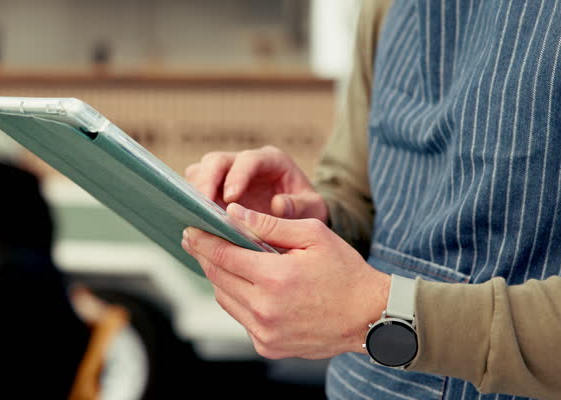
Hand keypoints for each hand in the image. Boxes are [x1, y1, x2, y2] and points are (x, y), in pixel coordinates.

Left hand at [181, 203, 388, 359]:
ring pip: (225, 299)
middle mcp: (265, 309)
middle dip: (206, 257)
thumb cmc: (345, 272)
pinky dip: (239, 300)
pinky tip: (247, 285)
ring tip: (222, 260)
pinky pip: (241, 318)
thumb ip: (270, 224)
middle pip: (218, 278)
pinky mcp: (268, 346)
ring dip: (220, 278)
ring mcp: (265, 332)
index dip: (203, 241)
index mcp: (275, 278)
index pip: (223, 255)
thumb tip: (234, 213)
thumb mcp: (313, 235)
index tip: (190, 229)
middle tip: (196, 240)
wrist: (370, 317)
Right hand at [184, 146, 328, 221]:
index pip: (248, 160)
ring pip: (200, 172)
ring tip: (195, 216)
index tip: (231, 196)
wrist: (299, 215)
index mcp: (270, 160)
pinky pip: (196, 191)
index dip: (237, 175)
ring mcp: (226, 176)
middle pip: (216, 161)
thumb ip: (300, 205)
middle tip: (202, 205)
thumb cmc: (305, 208)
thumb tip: (278, 205)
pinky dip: (193, 205)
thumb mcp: (312, 208)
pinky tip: (194, 223)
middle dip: (206, 181)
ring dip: (195, 192)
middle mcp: (244, 163)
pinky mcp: (215, 191)